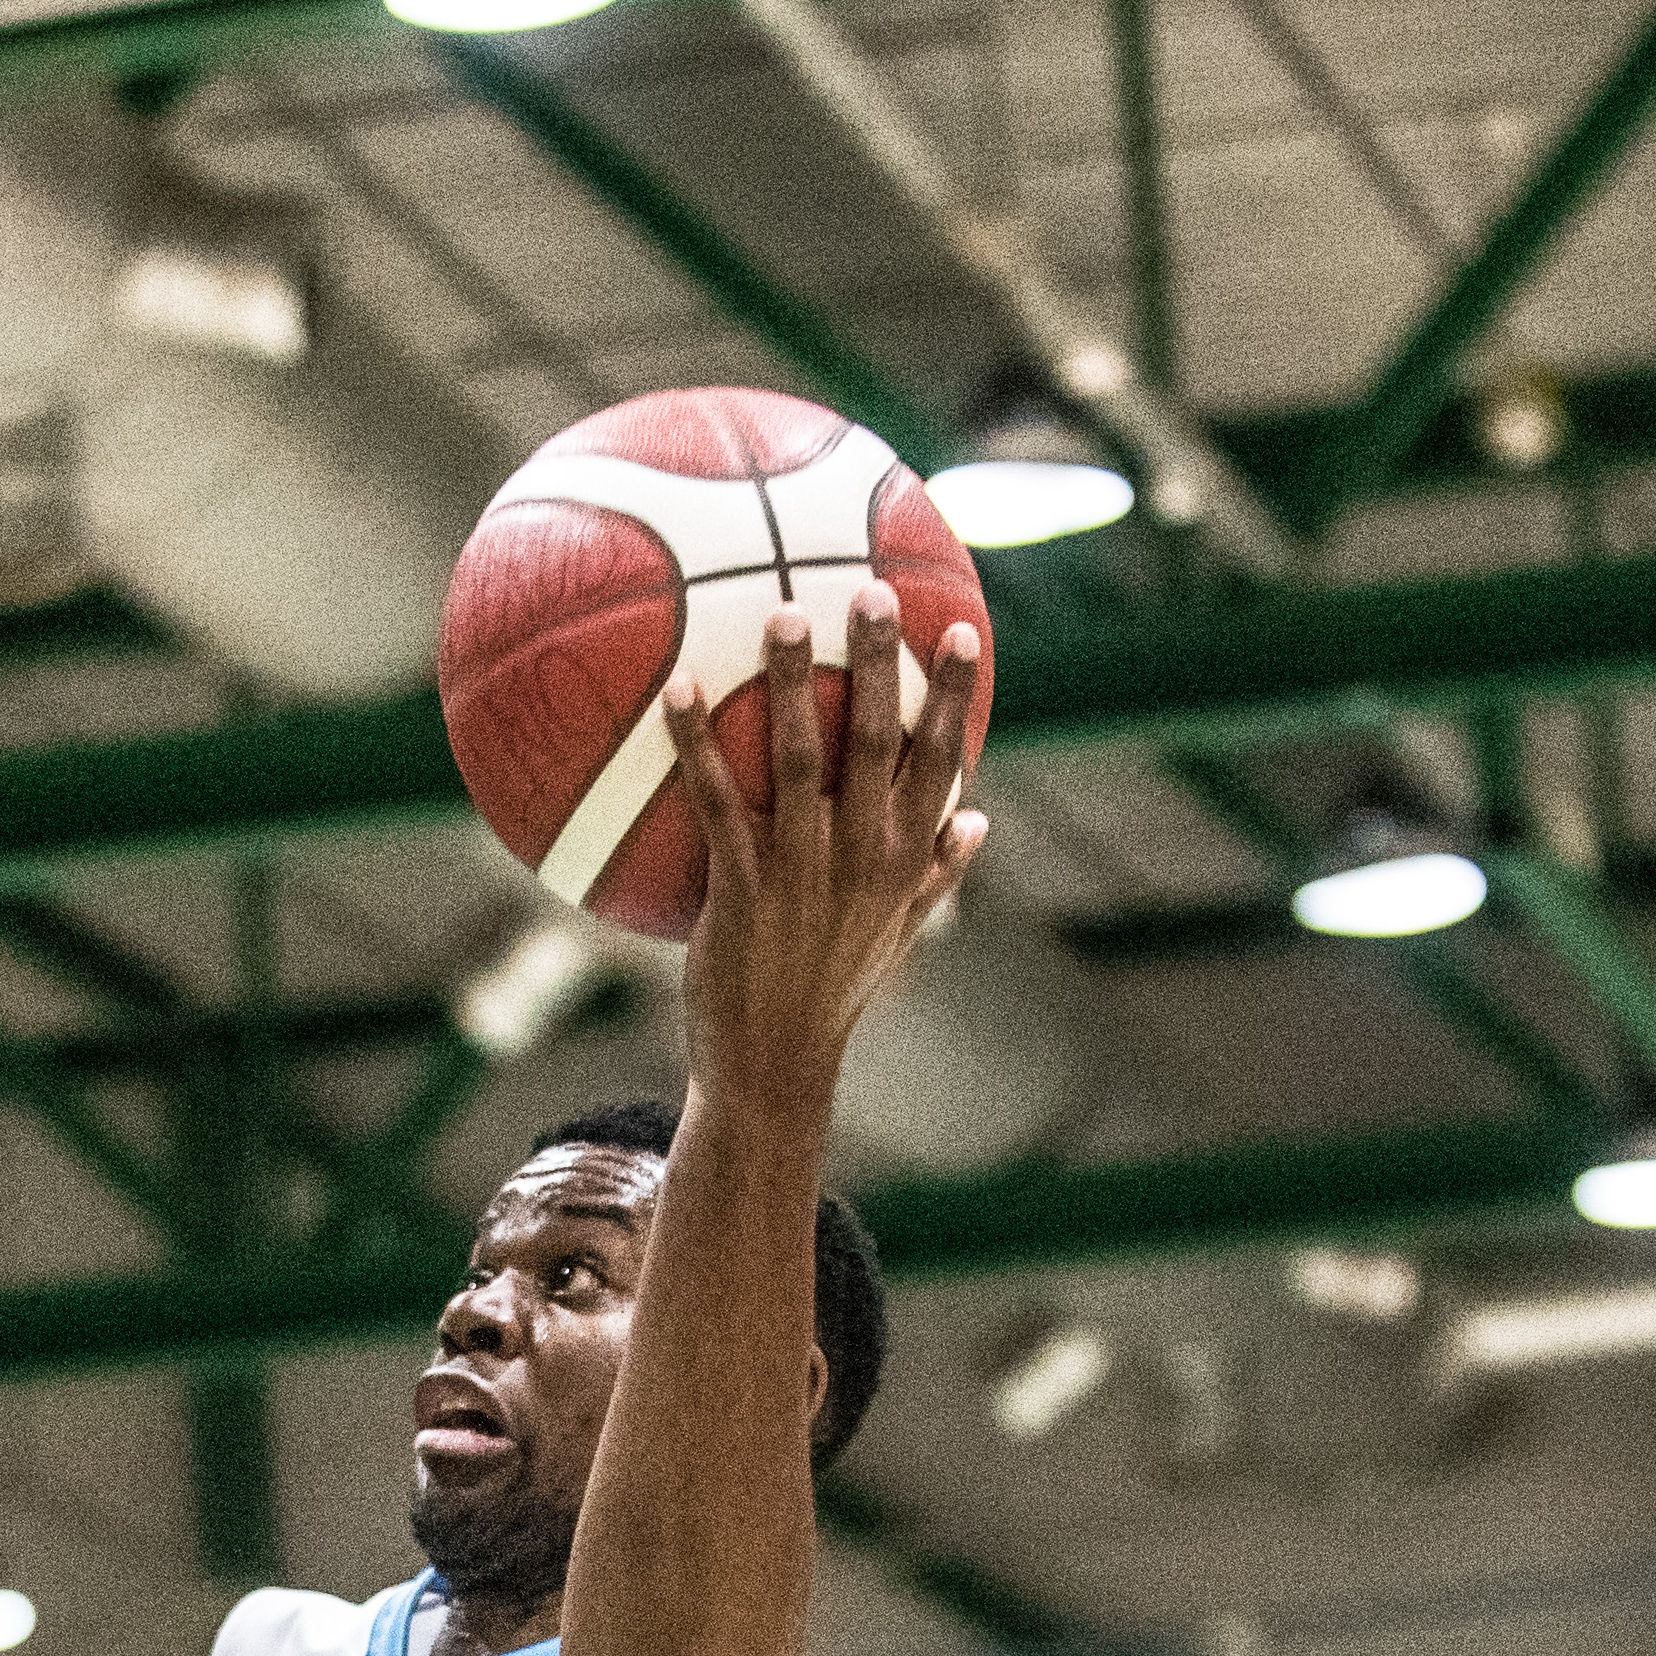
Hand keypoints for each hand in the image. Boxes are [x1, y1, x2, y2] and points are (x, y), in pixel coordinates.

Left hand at [662, 584, 990, 1109]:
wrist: (774, 1065)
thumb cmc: (831, 991)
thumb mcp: (897, 934)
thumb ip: (938, 873)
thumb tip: (980, 820)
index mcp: (905, 859)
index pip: (943, 762)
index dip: (954, 696)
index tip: (962, 631)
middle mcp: (863, 857)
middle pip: (879, 741)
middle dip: (880, 662)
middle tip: (871, 589)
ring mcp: (802, 871)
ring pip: (802, 759)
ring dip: (794, 684)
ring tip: (781, 613)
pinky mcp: (741, 889)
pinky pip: (717, 802)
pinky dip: (697, 744)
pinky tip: (676, 691)